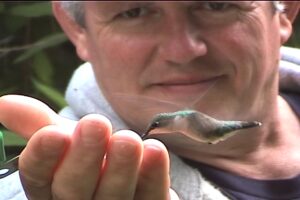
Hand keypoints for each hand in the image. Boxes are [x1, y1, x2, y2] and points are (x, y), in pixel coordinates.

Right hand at [0, 95, 179, 199]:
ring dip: (120, 168)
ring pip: (113, 197)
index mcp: (53, 186)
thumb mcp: (67, 137)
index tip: (54, 132)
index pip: (39, 177)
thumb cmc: (91, 155)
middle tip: (95, 124)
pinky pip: (151, 198)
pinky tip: (155, 152)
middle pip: (74, 190)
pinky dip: (153, 176)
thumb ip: (39, 124)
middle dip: (84, 157)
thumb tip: (4, 103)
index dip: (44, 156)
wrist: (128, 172)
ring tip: (128, 140)